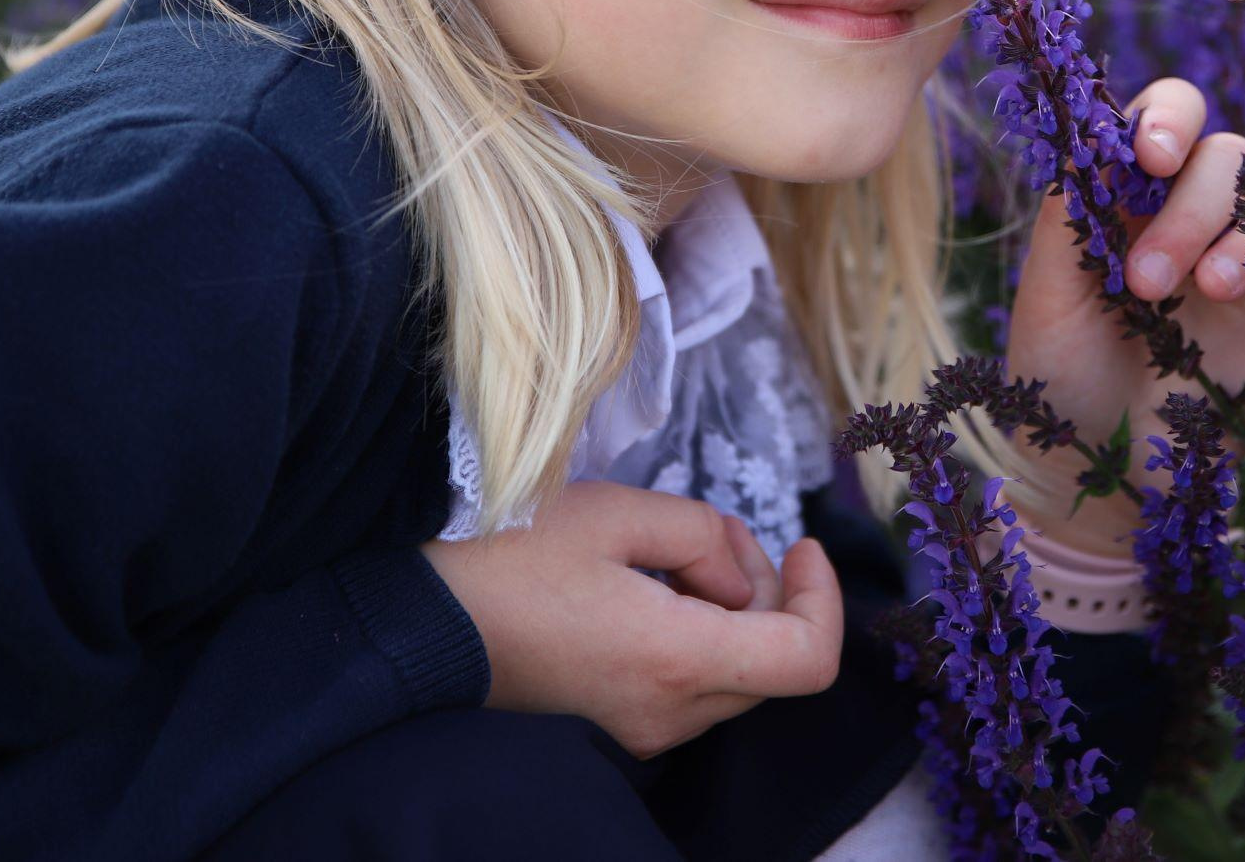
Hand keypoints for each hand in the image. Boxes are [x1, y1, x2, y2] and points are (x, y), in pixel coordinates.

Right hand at [423, 479, 843, 758]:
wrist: (420, 621)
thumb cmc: (509, 557)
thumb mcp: (617, 513)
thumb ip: (705, 535)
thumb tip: (737, 574)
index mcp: (677, 661)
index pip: (808, 662)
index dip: (824, 598)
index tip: (803, 545)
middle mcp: (670, 713)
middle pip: (775, 664)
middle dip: (767, 591)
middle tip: (714, 536)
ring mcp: (644, 731)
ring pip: (736, 674)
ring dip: (730, 611)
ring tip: (668, 555)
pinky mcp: (621, 726)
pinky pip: (694, 685)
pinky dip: (696, 634)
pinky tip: (648, 589)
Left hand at [1000, 76, 1244, 555]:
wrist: (1098, 480)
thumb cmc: (1059, 380)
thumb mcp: (1046, 299)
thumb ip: (1066, 217)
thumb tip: (1094, 133)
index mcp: (1136, 193)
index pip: (1172, 116)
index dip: (1170, 118)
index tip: (1152, 159)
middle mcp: (1202, 217)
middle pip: (1234, 159)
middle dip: (1194, 211)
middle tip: (1148, 284)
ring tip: (1219, 293)